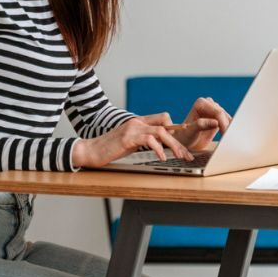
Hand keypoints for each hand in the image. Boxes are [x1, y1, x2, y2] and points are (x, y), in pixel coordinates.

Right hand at [72, 113, 193, 167]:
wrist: (90, 151)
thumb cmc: (109, 149)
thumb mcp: (130, 143)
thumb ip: (142, 140)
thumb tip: (159, 147)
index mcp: (138, 122)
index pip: (162, 119)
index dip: (176, 128)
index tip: (185, 141)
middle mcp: (137, 122)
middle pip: (166, 126)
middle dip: (179, 142)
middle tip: (187, 155)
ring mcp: (133, 128)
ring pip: (161, 132)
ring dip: (174, 145)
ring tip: (180, 157)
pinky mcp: (128, 137)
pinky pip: (149, 140)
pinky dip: (159, 149)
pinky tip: (162, 158)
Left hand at [171, 97, 231, 150]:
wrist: (185, 143)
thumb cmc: (184, 137)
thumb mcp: (190, 132)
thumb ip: (200, 125)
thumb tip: (215, 122)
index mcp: (201, 103)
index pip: (217, 112)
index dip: (223, 124)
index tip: (226, 135)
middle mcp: (209, 104)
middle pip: (224, 115)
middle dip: (227, 127)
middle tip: (230, 139)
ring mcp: (214, 111)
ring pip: (228, 119)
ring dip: (230, 129)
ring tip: (230, 140)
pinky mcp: (219, 119)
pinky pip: (228, 123)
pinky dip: (230, 130)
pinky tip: (230, 138)